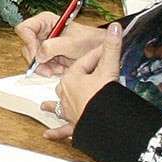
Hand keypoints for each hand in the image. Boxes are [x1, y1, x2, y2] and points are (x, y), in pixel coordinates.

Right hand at [15, 11, 106, 76]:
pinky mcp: (47, 55)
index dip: (28, 42)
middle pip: (26, 46)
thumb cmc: (89, 40)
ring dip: (43, 67)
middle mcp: (42, 32)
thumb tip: (39, 55)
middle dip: (36, 59)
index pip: (25, 29)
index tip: (37, 53)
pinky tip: (59, 69)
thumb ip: (53, 47)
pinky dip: (48, 70)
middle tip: (47, 67)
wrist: (98, 50)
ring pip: (32, 58)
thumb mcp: (72, 43)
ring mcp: (43, 44)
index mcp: (45, 21)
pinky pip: (39, 65)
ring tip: (58, 69)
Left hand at [42, 23, 122, 141]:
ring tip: (45, 106)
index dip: (98, 56)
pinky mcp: (75, 126)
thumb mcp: (109, 67)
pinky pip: (63, 129)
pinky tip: (48, 135)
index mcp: (72, 78)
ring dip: (55, 105)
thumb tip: (116, 27)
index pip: (85, 62)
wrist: (105, 122)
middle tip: (85, 77)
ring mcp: (69, 110)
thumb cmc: (105, 95)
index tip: (107, 53)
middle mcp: (66, 94)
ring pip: (60, 104)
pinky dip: (56, 132)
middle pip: (72, 82)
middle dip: (78, 79)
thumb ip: (112, 47)